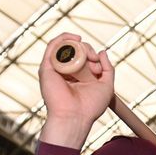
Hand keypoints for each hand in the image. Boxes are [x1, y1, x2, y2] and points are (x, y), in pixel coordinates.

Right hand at [38, 33, 114, 148]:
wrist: (75, 117)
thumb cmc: (91, 106)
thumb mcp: (106, 85)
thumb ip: (108, 69)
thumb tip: (102, 51)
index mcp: (79, 77)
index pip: (86, 58)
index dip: (94, 57)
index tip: (99, 68)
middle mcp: (67, 72)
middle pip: (76, 50)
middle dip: (88, 51)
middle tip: (94, 60)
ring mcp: (56, 69)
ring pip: (66, 47)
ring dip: (78, 45)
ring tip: (87, 52)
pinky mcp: (47, 68)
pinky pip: (53, 46)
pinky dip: (63, 38)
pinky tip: (75, 38)